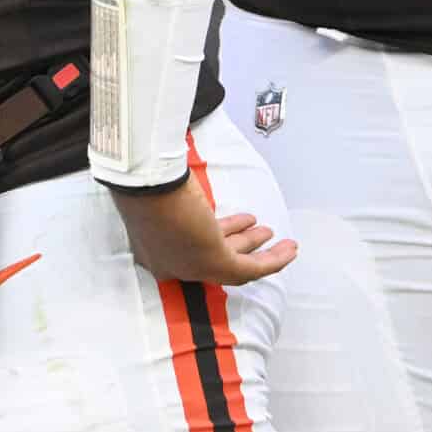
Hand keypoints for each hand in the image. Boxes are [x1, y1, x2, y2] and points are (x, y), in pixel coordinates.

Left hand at [112, 176, 297, 286]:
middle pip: (211, 254)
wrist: (143, 189)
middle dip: (235, 239)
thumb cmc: (144, 180)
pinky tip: (289, 249)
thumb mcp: (155, 185)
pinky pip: (252, 268)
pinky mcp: (215, 264)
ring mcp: (193, 266)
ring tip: (268, 232)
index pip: (186, 247)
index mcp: (152, 245)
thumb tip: (168, 163)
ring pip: (233, 263)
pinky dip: (274, 259)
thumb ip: (165, 183)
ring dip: (255, 246)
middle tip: (252, 227)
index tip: (224, 224)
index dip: (209, 233)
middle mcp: (172, 263)